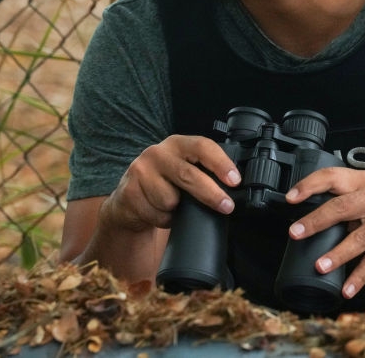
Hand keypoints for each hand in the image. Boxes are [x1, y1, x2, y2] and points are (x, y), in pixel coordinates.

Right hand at [102, 135, 240, 232]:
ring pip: (170, 199)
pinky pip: (156, 213)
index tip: (235, 180)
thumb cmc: (164, 183)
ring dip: (177, 210)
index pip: (202, 147)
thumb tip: (232, 188)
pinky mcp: (129, 192)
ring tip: (173, 206)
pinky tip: (158, 211)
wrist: (129, 198)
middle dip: (211, 193)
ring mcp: (140, 171)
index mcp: (177, 144)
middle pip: (188, 174)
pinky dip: (164, 218)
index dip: (220, 163)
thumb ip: (202, 171)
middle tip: (227, 206)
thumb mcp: (183, 169)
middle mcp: (157, 153)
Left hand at [284, 168, 364, 298]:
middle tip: (295, 233)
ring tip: (320, 266)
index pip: (334, 177)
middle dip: (316, 221)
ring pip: (358, 239)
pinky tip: (346, 289)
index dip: (310, 185)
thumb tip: (311, 214)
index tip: (291, 198)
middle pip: (342, 208)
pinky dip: (359, 278)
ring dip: (337, 255)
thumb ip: (348, 196)